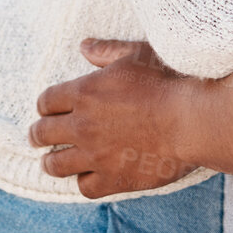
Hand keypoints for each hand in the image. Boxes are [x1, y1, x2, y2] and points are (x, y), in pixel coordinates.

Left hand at [29, 39, 202, 198]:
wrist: (193, 119)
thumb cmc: (169, 81)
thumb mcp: (136, 54)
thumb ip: (106, 50)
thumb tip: (84, 45)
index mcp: (85, 92)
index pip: (46, 101)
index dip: (45, 104)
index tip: (48, 108)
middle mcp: (83, 125)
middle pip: (43, 133)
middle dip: (38, 133)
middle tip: (39, 136)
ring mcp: (96, 155)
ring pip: (56, 164)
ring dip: (51, 162)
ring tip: (51, 162)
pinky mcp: (113, 178)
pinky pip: (84, 187)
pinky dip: (84, 181)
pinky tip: (88, 176)